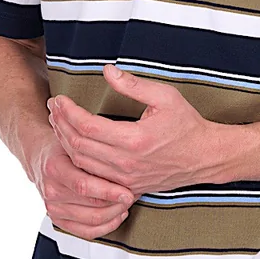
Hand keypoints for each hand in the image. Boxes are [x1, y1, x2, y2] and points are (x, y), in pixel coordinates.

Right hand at [33, 134, 134, 240]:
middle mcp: (51, 190)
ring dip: (115, 214)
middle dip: (117, 204)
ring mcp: (53, 208)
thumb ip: (95, 152)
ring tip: (126, 203)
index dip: (109, 191)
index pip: (84, 185)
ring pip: (92, 221)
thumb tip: (124, 160)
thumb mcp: (77, 143)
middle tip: (132, 196)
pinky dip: (107, 226)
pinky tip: (117, 214)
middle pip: (91, 207)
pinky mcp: (58, 221)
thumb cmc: (64, 149)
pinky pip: (87, 231)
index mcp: (54, 168)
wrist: (42, 159)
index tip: (128, 192)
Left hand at [46, 63, 223, 198]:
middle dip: (60, 124)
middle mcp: (126, 163)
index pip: (87, 126)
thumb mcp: (165, 97)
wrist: (205, 157)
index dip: (68, 112)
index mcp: (134, 140)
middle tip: (54, 107)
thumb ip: (134, 85)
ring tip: (59, 122)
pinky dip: (78, 160)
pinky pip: (93, 176)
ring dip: (65, 142)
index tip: (60, 99)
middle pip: (78, 146)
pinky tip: (73, 145)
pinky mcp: (127, 187)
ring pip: (81, 163)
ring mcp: (125, 179)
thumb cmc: (187, 125)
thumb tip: (108, 71)